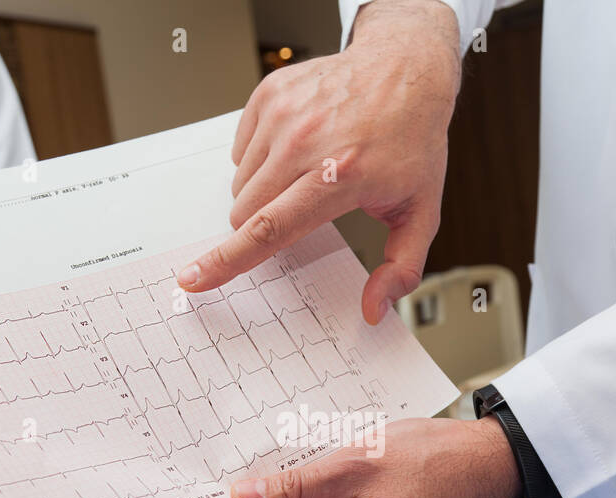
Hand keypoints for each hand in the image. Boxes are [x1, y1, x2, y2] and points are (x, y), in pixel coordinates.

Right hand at [176, 0, 462, 324]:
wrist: (405, 70)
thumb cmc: (411, 140)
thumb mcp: (421, 211)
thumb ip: (402, 267)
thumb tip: (375, 309)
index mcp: (340, 177)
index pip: (269, 229)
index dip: (227, 261)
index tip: (194, 279)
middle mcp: (306, 143)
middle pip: (246, 212)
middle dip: (263, 225)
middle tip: (304, 206)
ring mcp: (283, 115)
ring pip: (240, 184)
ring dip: (263, 192)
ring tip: (307, 172)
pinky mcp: (269, 96)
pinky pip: (240, 151)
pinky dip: (262, 159)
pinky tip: (298, 147)